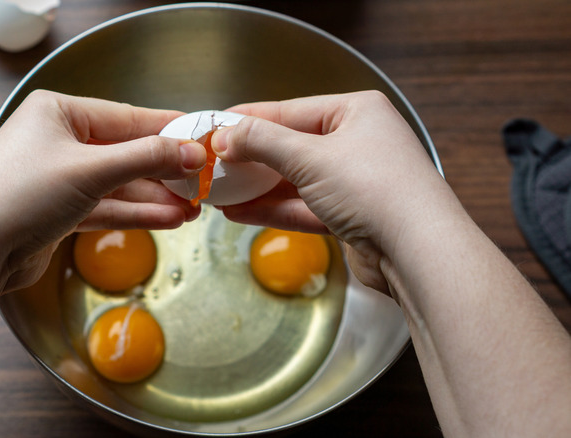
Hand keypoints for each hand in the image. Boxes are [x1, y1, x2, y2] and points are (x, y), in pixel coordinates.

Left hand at [0, 90, 205, 293]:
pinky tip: (166, 219)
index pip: (125, 117)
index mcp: (56, 113)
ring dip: (153, 197)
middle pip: (124, 152)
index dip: (167, 130)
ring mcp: (56, 178)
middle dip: (163, 171)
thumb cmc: (18, 196)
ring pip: (117, 185)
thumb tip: (191, 152)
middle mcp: (56, 141)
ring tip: (191, 208)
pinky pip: (105, 207)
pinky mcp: (57, 211)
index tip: (201, 138)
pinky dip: (134, 214)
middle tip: (200, 182)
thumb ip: (145, 159)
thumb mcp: (91, 169)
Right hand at [211, 91, 453, 291]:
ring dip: (256, 188)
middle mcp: (358, 142)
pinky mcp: (350, 216)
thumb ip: (263, 142)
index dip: (249, 120)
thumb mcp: (310, 156)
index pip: (290, 110)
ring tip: (218, 192)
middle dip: (250, 159)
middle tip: (213, 164)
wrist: (418, 251)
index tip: (215, 126)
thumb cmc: (376, 188)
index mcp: (356, 111)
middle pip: (290, 146)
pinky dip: (272, 210)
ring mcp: (354, 181)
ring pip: (294, 181)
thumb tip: (226, 134)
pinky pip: (303, 207)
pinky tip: (239, 213)